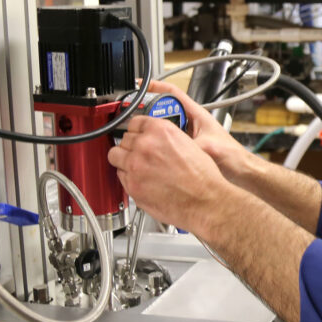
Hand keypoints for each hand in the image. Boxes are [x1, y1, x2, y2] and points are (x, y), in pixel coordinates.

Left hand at [107, 114, 232, 233]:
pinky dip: (128, 177)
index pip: (135, 121)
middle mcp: (145, 145)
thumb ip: (165, 138)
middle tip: (141, 153)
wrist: (205, 200)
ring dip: (124, 159)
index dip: (137, 129)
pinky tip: (142, 179)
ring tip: (136, 166)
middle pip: (124, 138)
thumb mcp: (188, 143)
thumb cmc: (203, 177)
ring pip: (115, 156)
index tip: (137, 133)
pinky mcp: (132, 185)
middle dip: (132, 145)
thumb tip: (154, 139)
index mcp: (161, 131)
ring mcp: (135, 166)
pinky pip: (120, 176)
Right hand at [144, 80, 256, 182]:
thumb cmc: (233, 157)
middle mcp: (192, 123)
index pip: (173, 93)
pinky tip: (151, 151)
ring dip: (152, 129)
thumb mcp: (209, 147)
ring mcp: (189, 135)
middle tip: (133, 117)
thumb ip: (191, 145)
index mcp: (197, 115)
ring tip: (139, 134)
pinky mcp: (187, 148)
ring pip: (164, 127)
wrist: (241, 173)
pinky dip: (159, 144)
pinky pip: (168, 142)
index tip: (140, 86)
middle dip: (148, 112)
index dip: (156, 87)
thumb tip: (173, 147)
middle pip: (164, 110)